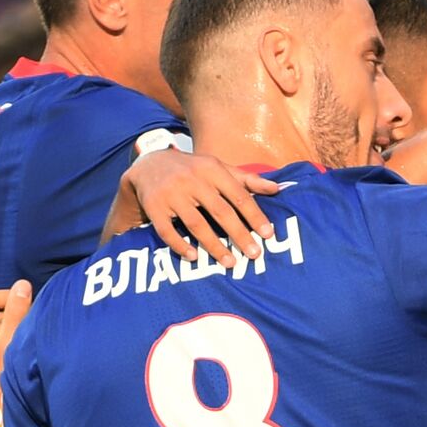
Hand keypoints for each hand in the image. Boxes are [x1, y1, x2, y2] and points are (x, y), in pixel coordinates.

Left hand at [0, 281, 31, 426]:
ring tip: (26, 347)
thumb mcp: (11, 343)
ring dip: (11, 334)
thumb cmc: (0, 385)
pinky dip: (6, 347)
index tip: (30, 306)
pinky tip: (19, 359)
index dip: (8, 297)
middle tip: (31, 330)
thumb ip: (17, 312)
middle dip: (12, 318)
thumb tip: (23, 285)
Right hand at [119, 151, 279, 265]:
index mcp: (212, 170)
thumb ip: (246, 180)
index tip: (268, 234)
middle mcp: (192, 180)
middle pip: (220, 211)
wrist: (149, 164)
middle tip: (255, 254)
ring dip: (213, 246)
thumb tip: (277, 188)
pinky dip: (180, 245)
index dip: (254, 215)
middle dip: (239, 234)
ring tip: (230, 263)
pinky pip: (167, 230)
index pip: (238, 195)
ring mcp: (171, 194)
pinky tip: (194, 257)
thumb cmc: (193, 170)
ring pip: (195, 224)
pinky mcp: (154, 207)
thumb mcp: (218, 168)